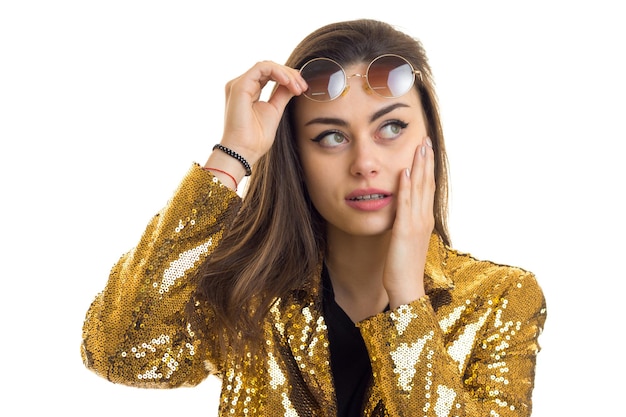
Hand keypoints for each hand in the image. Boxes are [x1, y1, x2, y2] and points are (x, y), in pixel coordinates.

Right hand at [220, 61, 306, 165]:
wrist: (243, 151)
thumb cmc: (255, 138)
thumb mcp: (275, 110)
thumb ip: (282, 95)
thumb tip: (293, 84)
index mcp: (248, 91)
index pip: (270, 75)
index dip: (288, 78)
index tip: (302, 89)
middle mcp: (242, 85)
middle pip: (270, 69)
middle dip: (290, 75)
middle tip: (303, 87)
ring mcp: (239, 84)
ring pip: (267, 66)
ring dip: (287, 74)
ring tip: (298, 87)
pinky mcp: (240, 85)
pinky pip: (262, 68)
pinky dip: (278, 72)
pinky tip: (289, 82)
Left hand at [384, 137, 434, 308]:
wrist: (406, 287)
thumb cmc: (404, 266)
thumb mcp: (408, 239)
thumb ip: (407, 223)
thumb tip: (404, 211)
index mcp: (425, 219)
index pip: (428, 187)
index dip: (427, 167)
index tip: (426, 150)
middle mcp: (424, 218)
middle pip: (427, 183)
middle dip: (426, 161)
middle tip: (426, 140)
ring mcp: (416, 223)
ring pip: (419, 189)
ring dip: (419, 167)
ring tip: (419, 147)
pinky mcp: (405, 230)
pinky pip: (405, 205)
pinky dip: (406, 187)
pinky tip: (405, 172)